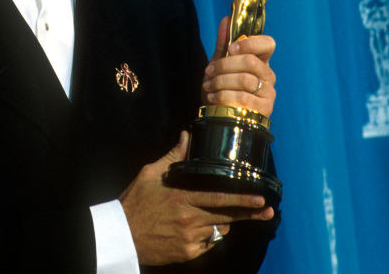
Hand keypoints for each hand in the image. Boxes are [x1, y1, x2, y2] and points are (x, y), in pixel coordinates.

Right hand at [119, 131, 274, 264]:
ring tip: (207, 215)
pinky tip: (192, 229)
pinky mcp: (187, 253)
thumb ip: (173, 156)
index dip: (242, 200)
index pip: (220, 199)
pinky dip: (206, 236)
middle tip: (267, 211)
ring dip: (220, 222)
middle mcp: (190, 219)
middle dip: (250, 213)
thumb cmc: (135, 202)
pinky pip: (207, 244)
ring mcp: (190, 239)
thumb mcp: (150, 174)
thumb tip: (187, 135)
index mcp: (182, 198)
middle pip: (227, 217)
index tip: (261, 198)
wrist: (121, 235)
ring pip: (218, 230)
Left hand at [202, 16, 275, 116]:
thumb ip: (224, 43)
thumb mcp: (220, 63)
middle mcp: (268, 75)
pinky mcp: (263, 109)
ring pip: (244, 79)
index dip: (250, 43)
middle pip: (250, 62)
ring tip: (208, 85)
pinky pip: (243, 98)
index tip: (231, 49)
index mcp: (261, 60)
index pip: (268, 44)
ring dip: (220, 81)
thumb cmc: (222, 86)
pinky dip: (223, 95)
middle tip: (208, 71)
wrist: (219, 114)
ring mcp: (268, 93)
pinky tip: (213, 97)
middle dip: (224, 65)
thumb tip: (226, 19)